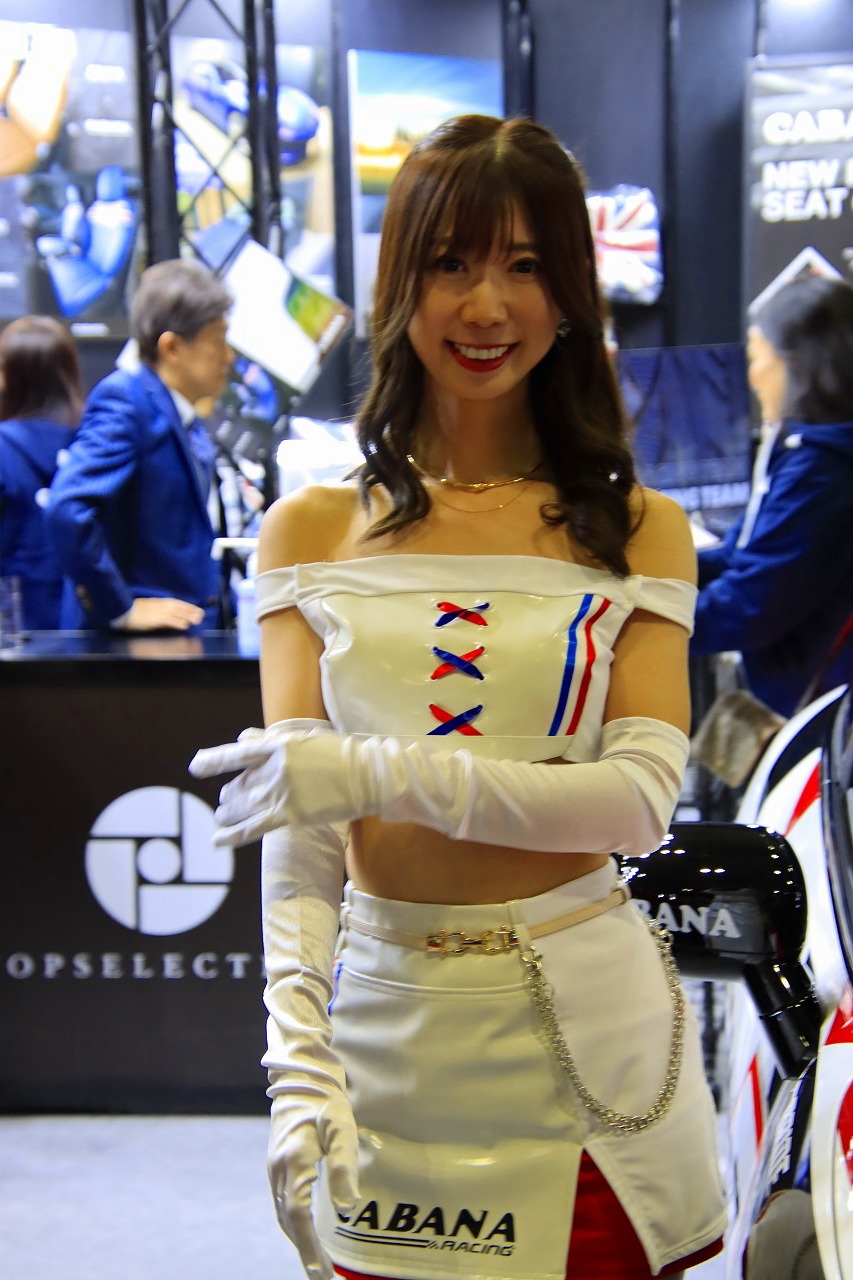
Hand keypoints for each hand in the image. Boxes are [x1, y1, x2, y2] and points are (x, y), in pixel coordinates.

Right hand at [122, 597, 204, 630]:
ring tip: (197, 620)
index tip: (197, 609)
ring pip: (177, 614)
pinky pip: (169, 621)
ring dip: (188, 616)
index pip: (177, 603)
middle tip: (201, 615)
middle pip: (179, 607)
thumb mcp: (148, 608)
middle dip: (191, 611)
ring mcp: (158, 612)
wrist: (122, 611)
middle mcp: (160, 606)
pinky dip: (177, 623)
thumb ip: (158, 611)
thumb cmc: (132, 611)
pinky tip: (185, 626)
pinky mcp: (154, 619)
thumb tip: (168, 617)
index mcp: (159, 602)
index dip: (188, 606)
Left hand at [189, 721, 349, 846]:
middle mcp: (274, 769)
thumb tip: (242, 737)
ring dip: (227, 814)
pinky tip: (217, 840)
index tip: (196, 766)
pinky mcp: (290, 815)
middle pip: (239, 785)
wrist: (367, 775)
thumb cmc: (338, 754)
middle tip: (227, 800)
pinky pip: (252, 828)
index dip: (213, 761)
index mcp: (277, 746)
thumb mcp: (303, 738)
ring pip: (241, 807)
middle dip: (230, 794)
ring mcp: (281, 793)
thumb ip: (269, 739)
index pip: (237, 754)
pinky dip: (232, 835)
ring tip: (221, 817)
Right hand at [268, 1091, 358, 1279]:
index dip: (308, 1246)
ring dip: (299, 1241)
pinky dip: (294, 1225)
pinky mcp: (276, 1166)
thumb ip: (343, 1166)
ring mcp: (274, 1168)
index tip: (320, 1272)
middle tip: (323, 1278)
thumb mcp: (342, 1128)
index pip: (298, 1214)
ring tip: (317, 1265)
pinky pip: (282, 1203)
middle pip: (289, 1221)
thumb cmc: (327, 1103)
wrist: (302, 1080)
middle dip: (306, 1252)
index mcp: (294, 1160)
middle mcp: (278, 1169)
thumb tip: (346, 1207)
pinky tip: (306, 1234)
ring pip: (283, 1215)